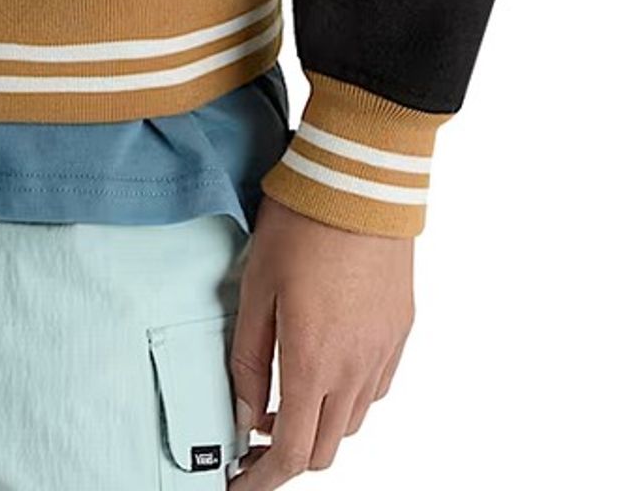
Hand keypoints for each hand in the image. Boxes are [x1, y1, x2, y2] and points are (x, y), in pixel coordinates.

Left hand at [226, 202, 413, 480]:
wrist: (360, 181)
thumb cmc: (301, 224)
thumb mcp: (255, 288)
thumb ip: (247, 360)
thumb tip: (243, 415)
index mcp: (314, 362)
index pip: (294, 453)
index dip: (264, 478)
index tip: (241, 482)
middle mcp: (356, 369)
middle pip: (326, 448)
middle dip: (290, 456)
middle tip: (255, 439)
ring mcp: (383, 352)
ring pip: (353, 422)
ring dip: (320, 425)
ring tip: (285, 399)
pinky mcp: (400, 331)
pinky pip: (375, 387)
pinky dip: (348, 396)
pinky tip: (325, 368)